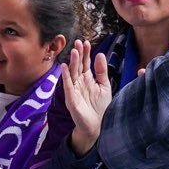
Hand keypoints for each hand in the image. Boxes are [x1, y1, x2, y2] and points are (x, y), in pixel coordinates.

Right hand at [61, 41, 111, 155]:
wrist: (98, 126)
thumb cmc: (101, 107)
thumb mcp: (104, 86)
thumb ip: (102, 71)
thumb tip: (100, 54)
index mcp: (88, 79)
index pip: (86, 63)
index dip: (85, 53)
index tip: (86, 42)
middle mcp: (79, 83)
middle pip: (78, 66)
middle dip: (78, 54)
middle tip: (78, 42)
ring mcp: (74, 90)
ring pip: (72, 73)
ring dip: (72, 62)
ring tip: (73, 51)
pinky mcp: (71, 99)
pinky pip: (67, 86)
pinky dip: (66, 76)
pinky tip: (65, 67)